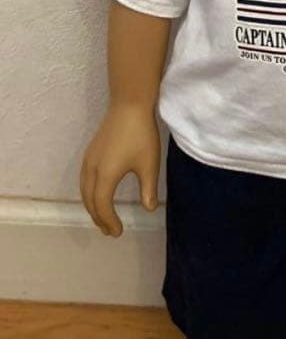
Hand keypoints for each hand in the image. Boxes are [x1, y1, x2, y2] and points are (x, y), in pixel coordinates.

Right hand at [80, 104, 160, 236]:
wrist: (129, 105)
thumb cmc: (141, 134)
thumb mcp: (149, 164)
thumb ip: (148, 189)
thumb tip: (149, 210)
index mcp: (105, 175)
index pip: (102, 205)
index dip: (109, 221)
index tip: (118, 232)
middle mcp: (92, 169)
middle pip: (90, 200)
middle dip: (98, 218)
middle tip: (109, 231)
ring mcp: (89, 159)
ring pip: (84, 190)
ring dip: (92, 206)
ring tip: (103, 218)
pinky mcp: (90, 152)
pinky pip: (84, 180)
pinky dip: (89, 194)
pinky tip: (99, 194)